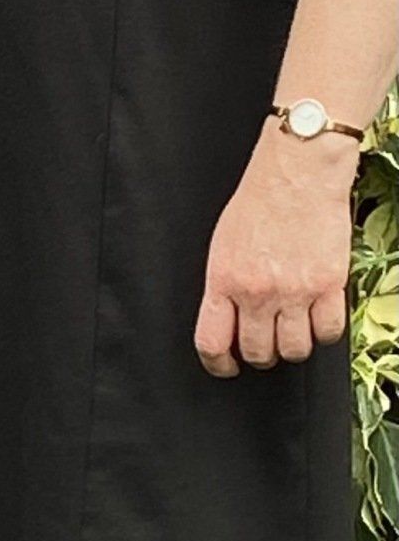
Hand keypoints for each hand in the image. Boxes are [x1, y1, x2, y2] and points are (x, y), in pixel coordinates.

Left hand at [193, 125, 355, 376]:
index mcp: (224, 278)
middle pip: (259, 353)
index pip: (212, 341)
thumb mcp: (223, 241)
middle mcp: (258, 291)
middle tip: (263, 341)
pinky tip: (315, 316)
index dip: (218, 363)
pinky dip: (322, 332)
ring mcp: (295, 292)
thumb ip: (225, 283)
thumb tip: (227, 318)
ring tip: (290, 328)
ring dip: (292, 345)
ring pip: (295, 351)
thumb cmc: (258, 199)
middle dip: (259, 354)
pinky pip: (328, 334)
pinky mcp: (329, 288)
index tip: (225, 365)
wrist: (296, 174)